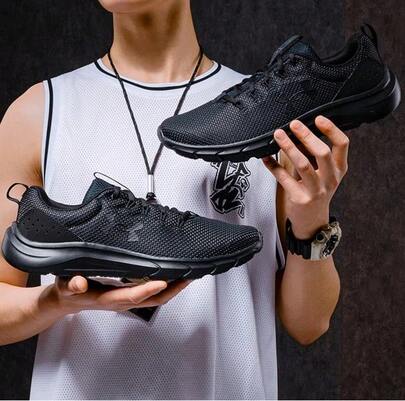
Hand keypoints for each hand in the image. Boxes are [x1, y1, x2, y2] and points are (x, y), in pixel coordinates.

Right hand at [41, 276, 190, 314]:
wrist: (67, 300)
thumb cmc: (67, 291)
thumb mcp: (65, 286)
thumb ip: (71, 285)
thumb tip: (79, 283)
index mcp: (107, 299)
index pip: (131, 296)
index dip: (148, 290)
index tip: (163, 281)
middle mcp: (121, 301)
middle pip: (152, 300)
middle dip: (171, 291)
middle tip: (187, 277)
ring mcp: (126, 299)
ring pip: (154, 298)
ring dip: (171, 289)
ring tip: (186, 275)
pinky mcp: (128, 295)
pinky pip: (150, 294)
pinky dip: (163, 287)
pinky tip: (171, 275)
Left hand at [263, 116, 348, 238]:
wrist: (312, 220)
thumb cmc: (316, 192)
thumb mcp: (323, 173)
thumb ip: (313, 155)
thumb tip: (298, 133)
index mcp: (339, 169)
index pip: (342, 145)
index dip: (331, 129)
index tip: (318, 118)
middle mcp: (330, 179)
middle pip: (322, 153)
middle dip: (307, 136)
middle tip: (293, 124)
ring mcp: (316, 190)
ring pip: (303, 165)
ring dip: (289, 148)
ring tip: (278, 135)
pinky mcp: (300, 199)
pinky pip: (284, 178)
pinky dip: (273, 166)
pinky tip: (266, 157)